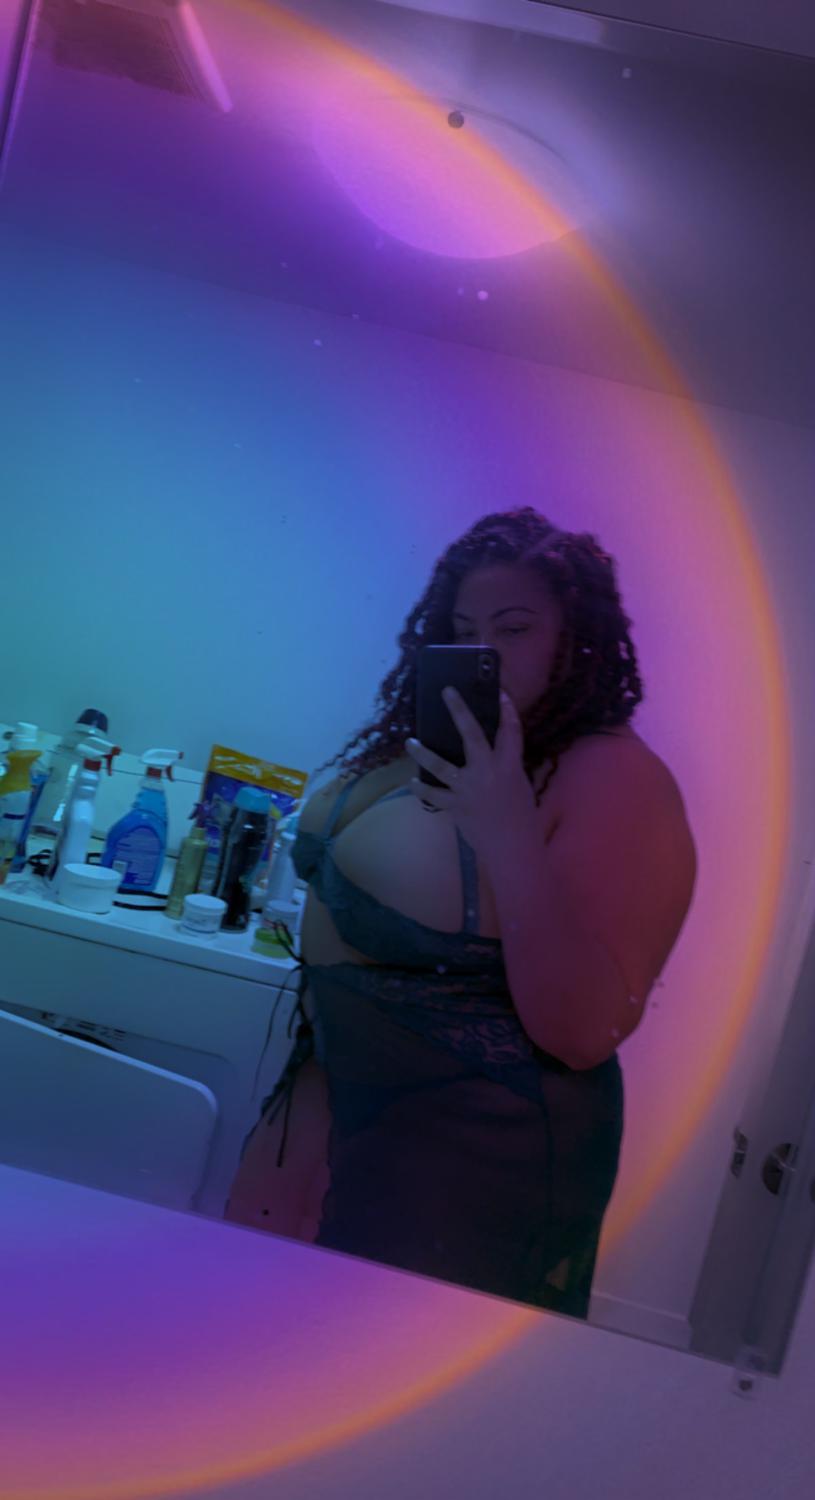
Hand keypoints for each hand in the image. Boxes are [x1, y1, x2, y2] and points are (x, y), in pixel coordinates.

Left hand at [405, 687, 534, 855]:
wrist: (512, 846)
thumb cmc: (521, 817)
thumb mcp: (519, 785)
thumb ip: (505, 767)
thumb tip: (491, 755)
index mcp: (509, 765)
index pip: (510, 731)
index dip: (505, 710)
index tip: (499, 693)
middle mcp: (487, 771)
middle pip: (471, 735)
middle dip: (459, 711)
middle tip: (447, 692)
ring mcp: (467, 788)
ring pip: (440, 765)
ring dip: (423, 753)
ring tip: (410, 742)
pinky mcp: (455, 805)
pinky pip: (433, 795)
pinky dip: (421, 789)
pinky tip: (413, 782)